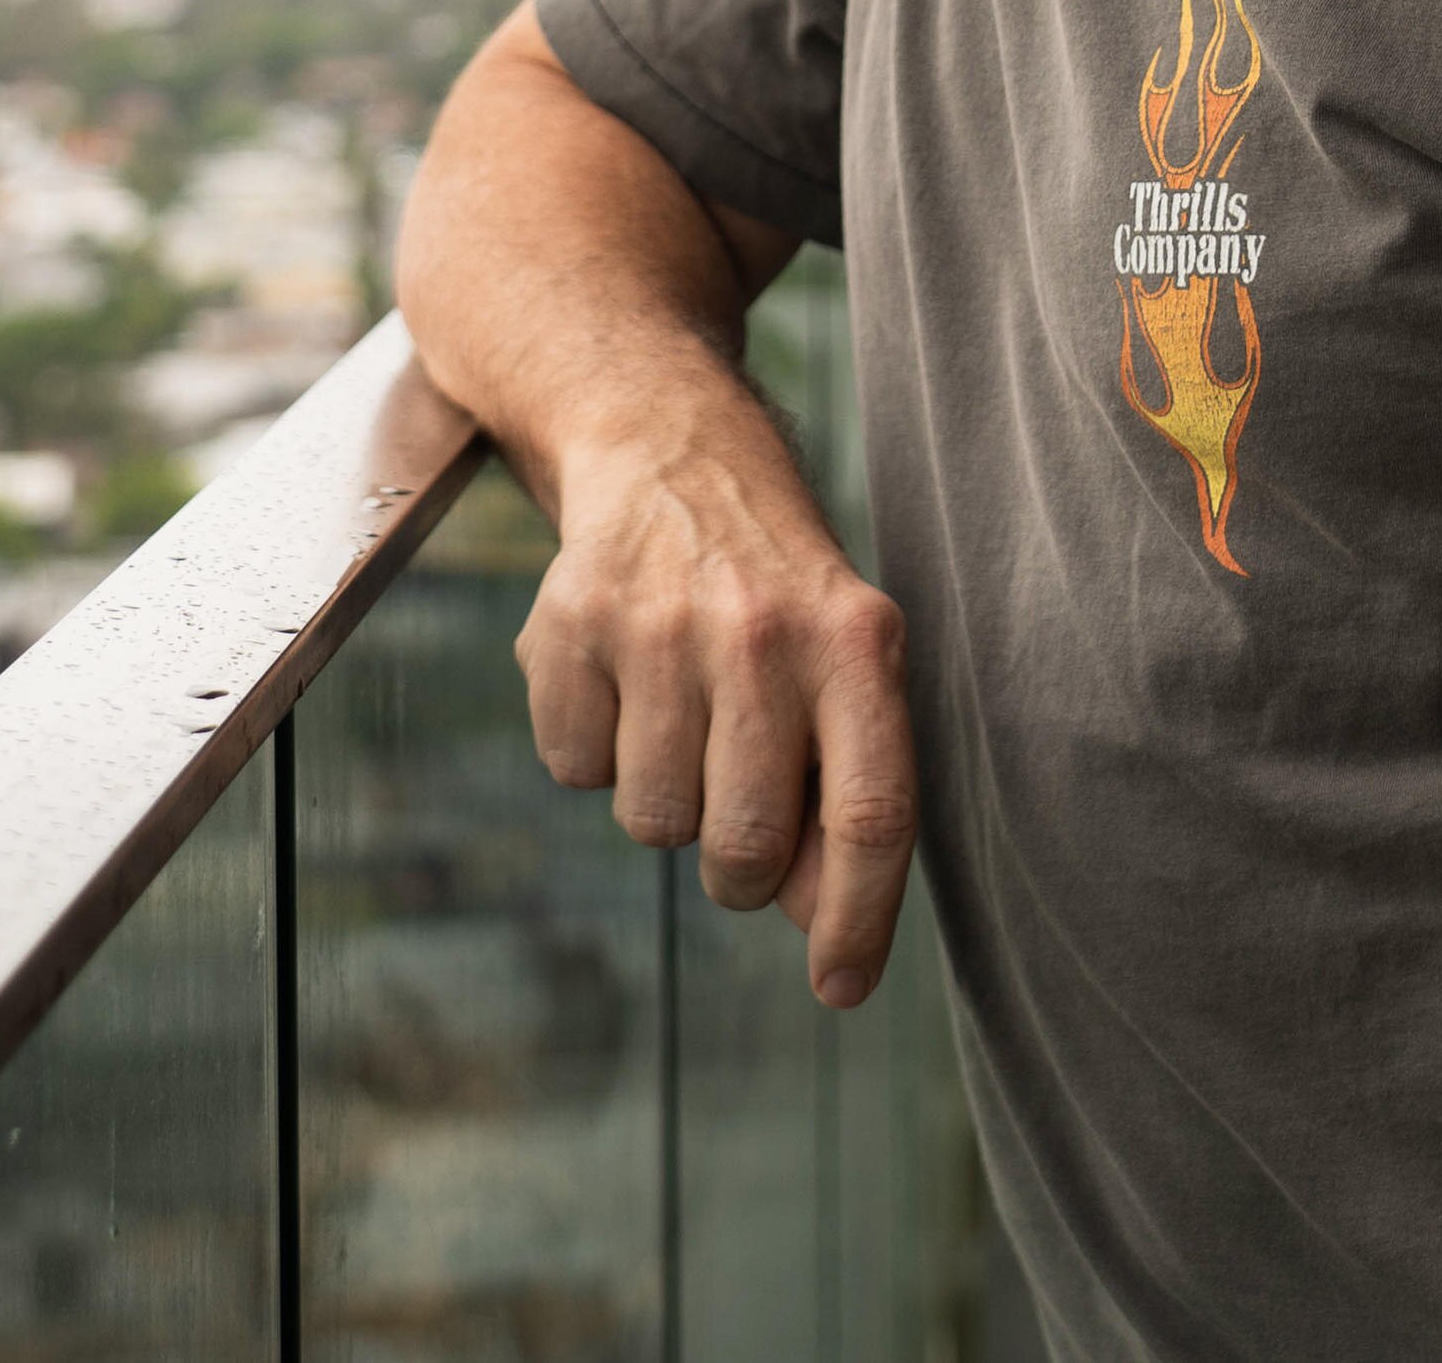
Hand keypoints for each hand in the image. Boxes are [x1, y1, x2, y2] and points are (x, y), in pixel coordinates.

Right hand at [514, 415, 918, 1006]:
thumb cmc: (776, 593)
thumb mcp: (845, 665)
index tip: (840, 989)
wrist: (671, 453)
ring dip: (664, 802)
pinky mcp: (569, 621)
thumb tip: (822, 925)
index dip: (858, 920)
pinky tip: (622, 682)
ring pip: (653, 823)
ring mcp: (659, 625)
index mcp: (857, 644)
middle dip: (739, 870)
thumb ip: (848, 788)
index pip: (872, 815)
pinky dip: (592, 750)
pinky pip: (572, 769)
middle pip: (746, 847)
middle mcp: (762, 631)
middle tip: (735, 812)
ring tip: (681, 717)